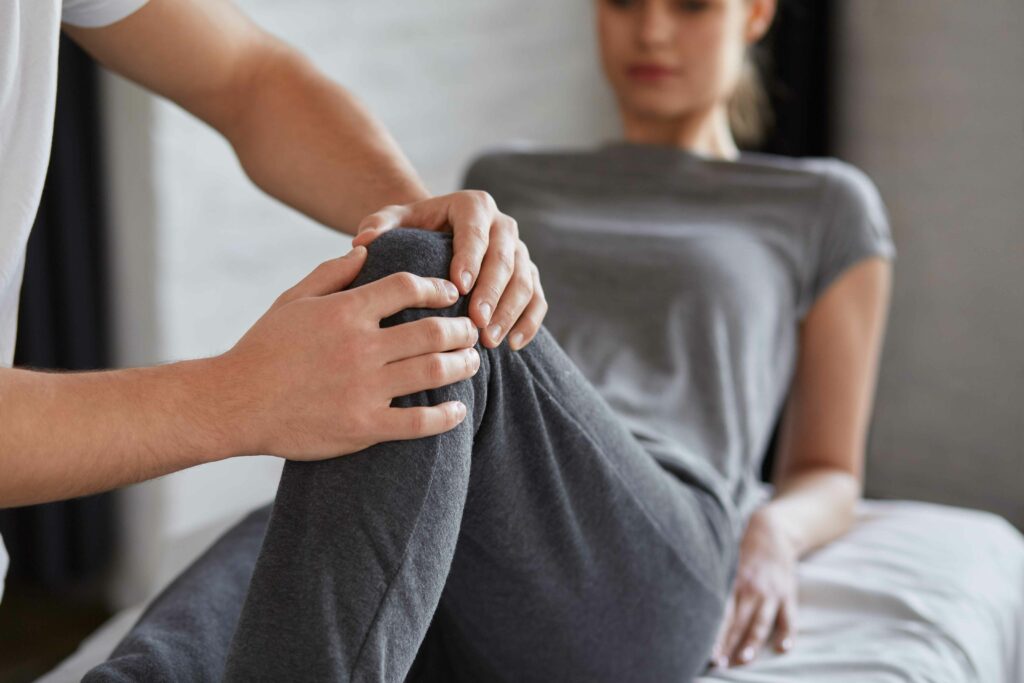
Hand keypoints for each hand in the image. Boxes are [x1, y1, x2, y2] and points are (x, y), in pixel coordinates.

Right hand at [217, 245, 479, 459]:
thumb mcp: (292, 301)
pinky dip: (445, 416)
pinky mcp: (364, 426)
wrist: (235, 403)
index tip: (450, 292)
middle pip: (432, 330)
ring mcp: (365, 388)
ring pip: (433, 371)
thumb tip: (364, 250)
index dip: (437, 287)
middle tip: (471, 330)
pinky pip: (417, 422)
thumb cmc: (263, 349)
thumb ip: (331, 273)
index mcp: (345, 312)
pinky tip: (458, 410)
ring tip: (472, 361)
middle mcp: (361, 347)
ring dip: (462, 364)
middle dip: (461, 328)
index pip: (407, 287)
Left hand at [352, 191, 547, 350]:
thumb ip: (378, 227)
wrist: (437, 236)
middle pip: (506, 258)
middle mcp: (503, 225)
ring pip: (525, 281)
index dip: (471, 257)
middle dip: (493, 292)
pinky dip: (529, 322)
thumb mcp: (393, 222)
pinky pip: (537, 299)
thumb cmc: (412, 230)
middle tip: (476, 323)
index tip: (458, 286)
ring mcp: (520, 251)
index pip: (476, 230)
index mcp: (473, 206)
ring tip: (489, 341)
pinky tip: (513, 345)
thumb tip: (361, 242)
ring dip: (510, 312)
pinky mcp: (529, 276)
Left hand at [710, 506, 798, 667]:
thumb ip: (716, 582)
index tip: (707, 651)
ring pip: (760, 622)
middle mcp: (750, 589)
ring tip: (743, 659)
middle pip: (738, 622)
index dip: (714, 633)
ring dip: (752, 642)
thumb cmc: (743, 550)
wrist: (773, 532)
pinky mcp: (787, 593)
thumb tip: (694, 599)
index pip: (721, 613)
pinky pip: (788, 617)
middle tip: (720, 664)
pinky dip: (788, 633)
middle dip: (728, 644)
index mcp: (732, 582)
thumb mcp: (726, 562)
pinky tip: (784, 648)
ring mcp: (770, 592)